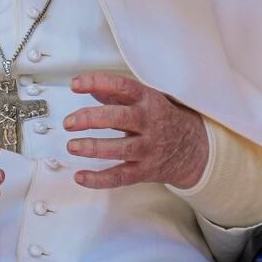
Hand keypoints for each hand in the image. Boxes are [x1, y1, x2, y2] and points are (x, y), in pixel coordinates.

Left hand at [63, 72, 208, 189]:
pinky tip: (80, 177)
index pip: (121, 86)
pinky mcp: (144, 170)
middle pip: (118, 118)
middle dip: (90, 118)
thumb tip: (87, 86)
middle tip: (69, 122)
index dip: (97, 82)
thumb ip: (115, 93)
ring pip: (119, 149)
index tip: (75, 84)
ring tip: (72, 146)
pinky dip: (99, 179)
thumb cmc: (161, 118)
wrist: (193, 148)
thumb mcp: (144, 99)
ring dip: (93, 147)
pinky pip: (120, 176)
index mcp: (147, 99)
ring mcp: (148, 148)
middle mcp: (148, 122)